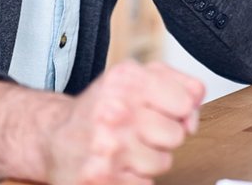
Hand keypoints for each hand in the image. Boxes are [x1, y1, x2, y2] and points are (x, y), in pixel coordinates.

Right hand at [46, 60, 204, 184]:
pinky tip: (117, 164)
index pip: (186, 101)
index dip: (180, 110)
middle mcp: (115, 110)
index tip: (163, 110)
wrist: (54, 136)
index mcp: (127, 80)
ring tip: (128, 148)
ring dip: (149, 159)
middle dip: (164, 135)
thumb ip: (177, 83)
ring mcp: (107, 146)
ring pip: (162, 162)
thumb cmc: (103, 106)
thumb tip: (196, 104)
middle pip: (176, 135)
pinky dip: (134, 178)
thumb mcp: (137, 78)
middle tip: (141, 130)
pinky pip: (145, 184)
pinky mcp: (100, 178)